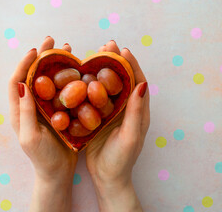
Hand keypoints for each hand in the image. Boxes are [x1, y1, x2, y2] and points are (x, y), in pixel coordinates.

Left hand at [8, 36, 77, 210]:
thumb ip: (25, 111)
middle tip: (53, 40)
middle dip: (41, 56)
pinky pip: (60, 90)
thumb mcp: (31, 137)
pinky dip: (66, 77)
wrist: (56, 173)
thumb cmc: (42, 158)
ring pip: (47, 79)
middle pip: (32, 75)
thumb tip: (20, 83)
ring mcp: (44, 107)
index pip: (16, 81)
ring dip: (55, 63)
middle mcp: (30, 105)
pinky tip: (77, 70)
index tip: (36, 50)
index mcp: (19, 111)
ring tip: (67, 49)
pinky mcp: (57, 111)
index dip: (24, 63)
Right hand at [85, 40, 149, 211]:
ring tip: (93, 54)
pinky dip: (88, 85)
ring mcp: (111, 112)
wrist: (108, 177)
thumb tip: (142, 84)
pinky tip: (79, 76)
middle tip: (106, 45)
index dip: (132, 64)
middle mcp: (125, 108)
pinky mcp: (97, 117)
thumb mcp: (130, 136)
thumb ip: (135, 112)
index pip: (138, 82)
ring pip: (107, 85)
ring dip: (101, 69)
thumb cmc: (122, 159)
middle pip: (122, 79)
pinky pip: (93, 97)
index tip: (123, 49)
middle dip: (116, 61)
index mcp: (138, 111)